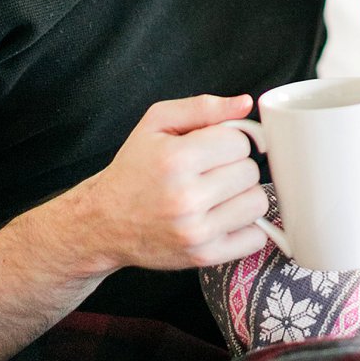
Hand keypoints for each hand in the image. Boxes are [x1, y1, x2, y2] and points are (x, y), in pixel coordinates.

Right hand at [75, 94, 269, 270]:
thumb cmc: (133, 171)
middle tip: (208, 174)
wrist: (101, 223)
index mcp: (176, 160)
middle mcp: (186, 198)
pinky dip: (245, 228)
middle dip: (234, 168)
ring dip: (242, 197)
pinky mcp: (204, 256)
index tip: (211, 150)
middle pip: (251, 172)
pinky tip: (221, 219)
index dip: (228, 142)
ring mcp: (196, 231)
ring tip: (215, 196)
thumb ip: (203, 107)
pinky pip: (256, 237)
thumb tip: (245, 104)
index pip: (240, 142)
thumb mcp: (156, 125)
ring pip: (258, 202)